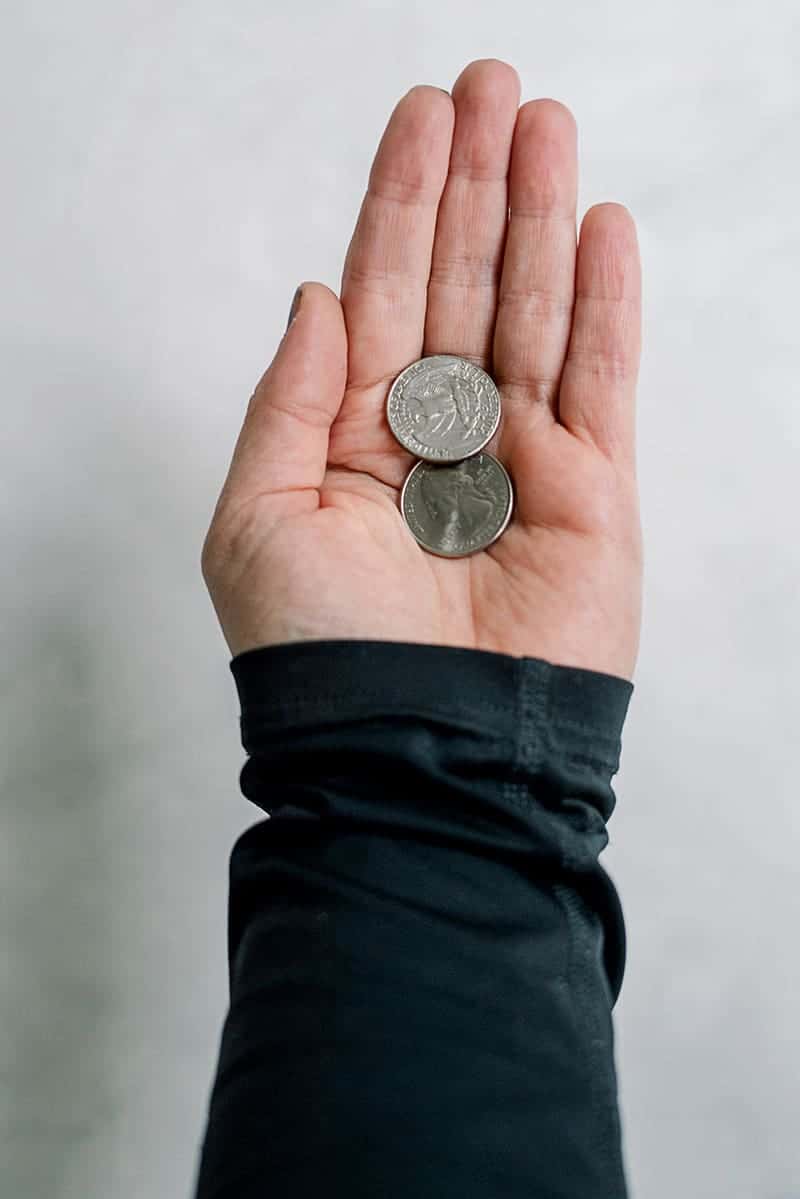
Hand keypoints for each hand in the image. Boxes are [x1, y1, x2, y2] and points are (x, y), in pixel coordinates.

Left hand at [201, 59, 642, 680]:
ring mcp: (518, 463)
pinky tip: (601, 231)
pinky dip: (603, 307)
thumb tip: (321, 296)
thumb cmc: (319, 656)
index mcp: (356, 438)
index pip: (384, 294)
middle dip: (477, 186)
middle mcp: (438, 439)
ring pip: (532, 314)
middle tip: (495, 87)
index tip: (423, 117)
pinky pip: (600, 383)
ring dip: (540, 219)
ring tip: (548, 126)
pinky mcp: (591, 495)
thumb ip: (290, 401)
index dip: (401, 203)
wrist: (414, 753)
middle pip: (463, 286)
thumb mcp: (258, 517)